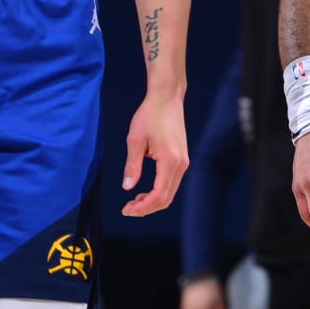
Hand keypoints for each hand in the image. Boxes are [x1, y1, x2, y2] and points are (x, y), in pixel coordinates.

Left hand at [121, 93, 189, 216]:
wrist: (167, 98)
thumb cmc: (149, 115)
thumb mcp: (135, 140)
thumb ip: (132, 166)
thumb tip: (128, 188)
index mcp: (170, 160)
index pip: (159, 195)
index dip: (142, 207)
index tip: (126, 210)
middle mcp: (181, 164)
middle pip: (166, 198)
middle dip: (146, 208)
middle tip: (127, 209)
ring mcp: (183, 162)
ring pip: (170, 192)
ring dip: (152, 201)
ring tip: (133, 201)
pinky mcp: (181, 159)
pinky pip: (171, 183)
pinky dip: (158, 191)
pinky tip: (144, 190)